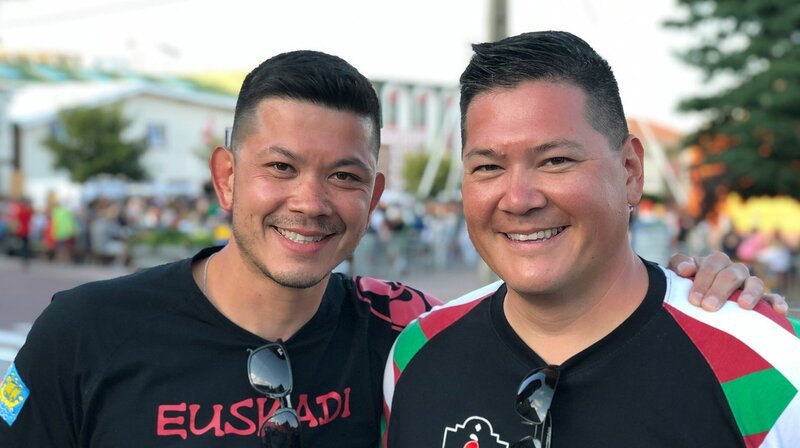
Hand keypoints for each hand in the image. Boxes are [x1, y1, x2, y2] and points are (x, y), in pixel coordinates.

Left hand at [667, 251, 788, 314]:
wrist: (696, 299)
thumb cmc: (686, 284)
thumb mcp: (678, 273)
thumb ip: (679, 264)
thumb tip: (684, 269)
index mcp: (714, 262)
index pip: (711, 266)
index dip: (703, 280)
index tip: (694, 299)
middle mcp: (733, 271)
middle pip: (731, 275)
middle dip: (720, 290)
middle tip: (708, 307)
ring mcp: (748, 284)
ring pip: (756, 283)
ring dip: (750, 293)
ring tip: (743, 306)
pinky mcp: (760, 299)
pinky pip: (772, 298)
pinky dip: (776, 302)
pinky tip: (778, 310)